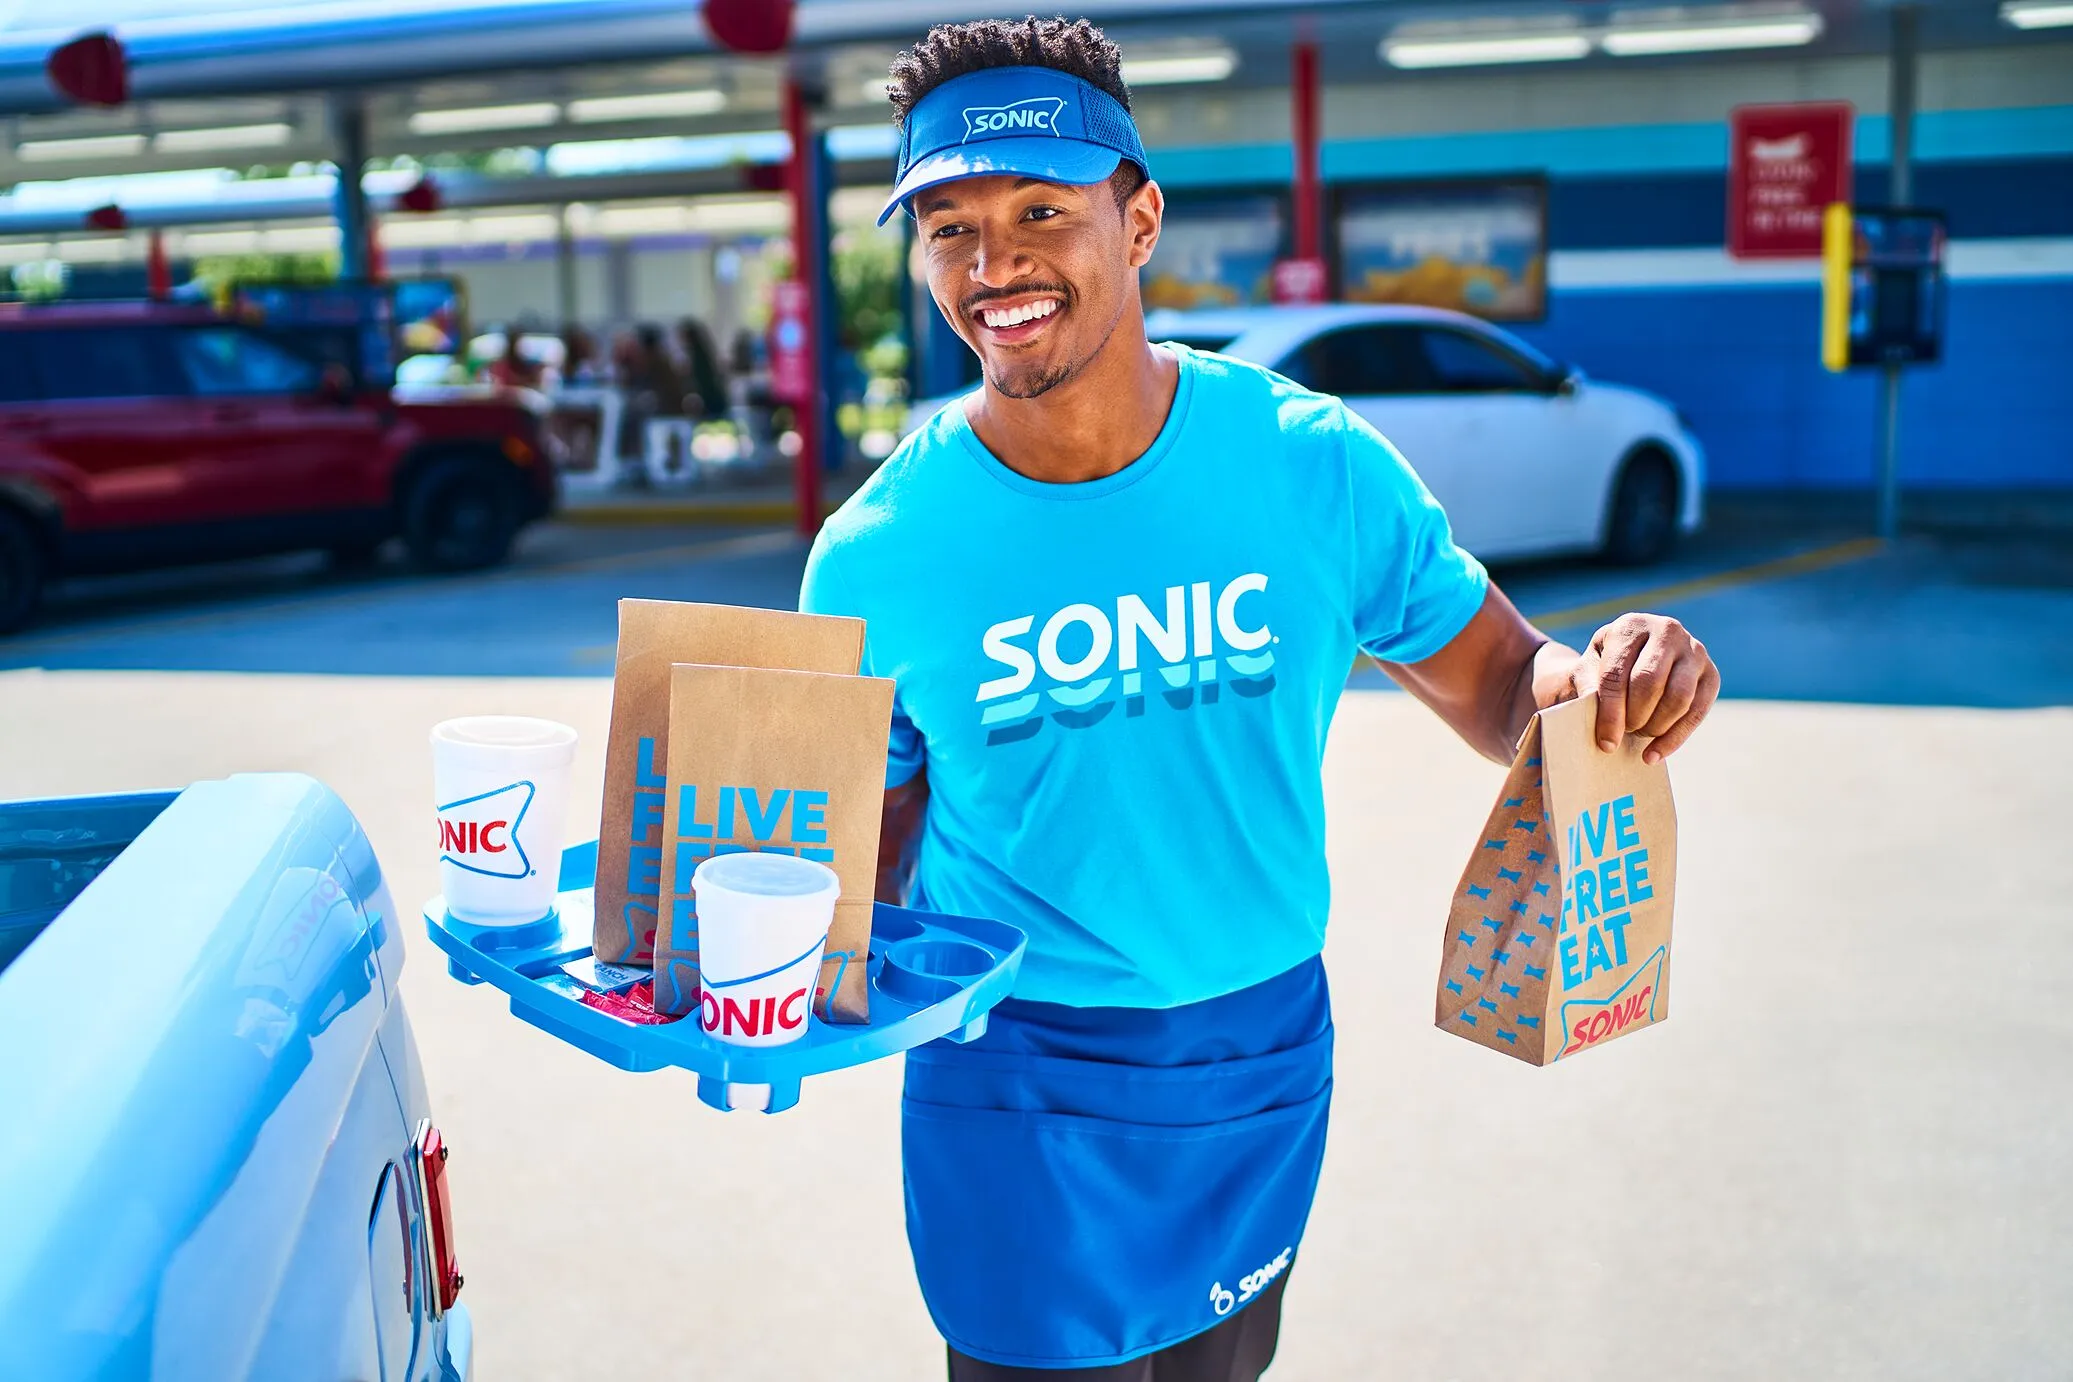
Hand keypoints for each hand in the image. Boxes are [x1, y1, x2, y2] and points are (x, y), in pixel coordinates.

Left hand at [1562, 613, 1719, 763]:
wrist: (1628, 662)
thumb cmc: (1601, 669)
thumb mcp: (1586, 672)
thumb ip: (1589, 690)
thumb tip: (1606, 725)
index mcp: (1630, 626)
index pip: (1617, 673)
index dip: (1610, 712)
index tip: (1605, 742)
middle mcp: (1666, 630)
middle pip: (1650, 683)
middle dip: (1634, 717)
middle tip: (1622, 733)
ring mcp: (1694, 650)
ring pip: (1678, 698)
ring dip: (1655, 726)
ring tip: (1637, 735)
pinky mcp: (1711, 674)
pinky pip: (1698, 712)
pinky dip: (1675, 738)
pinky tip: (1653, 755)